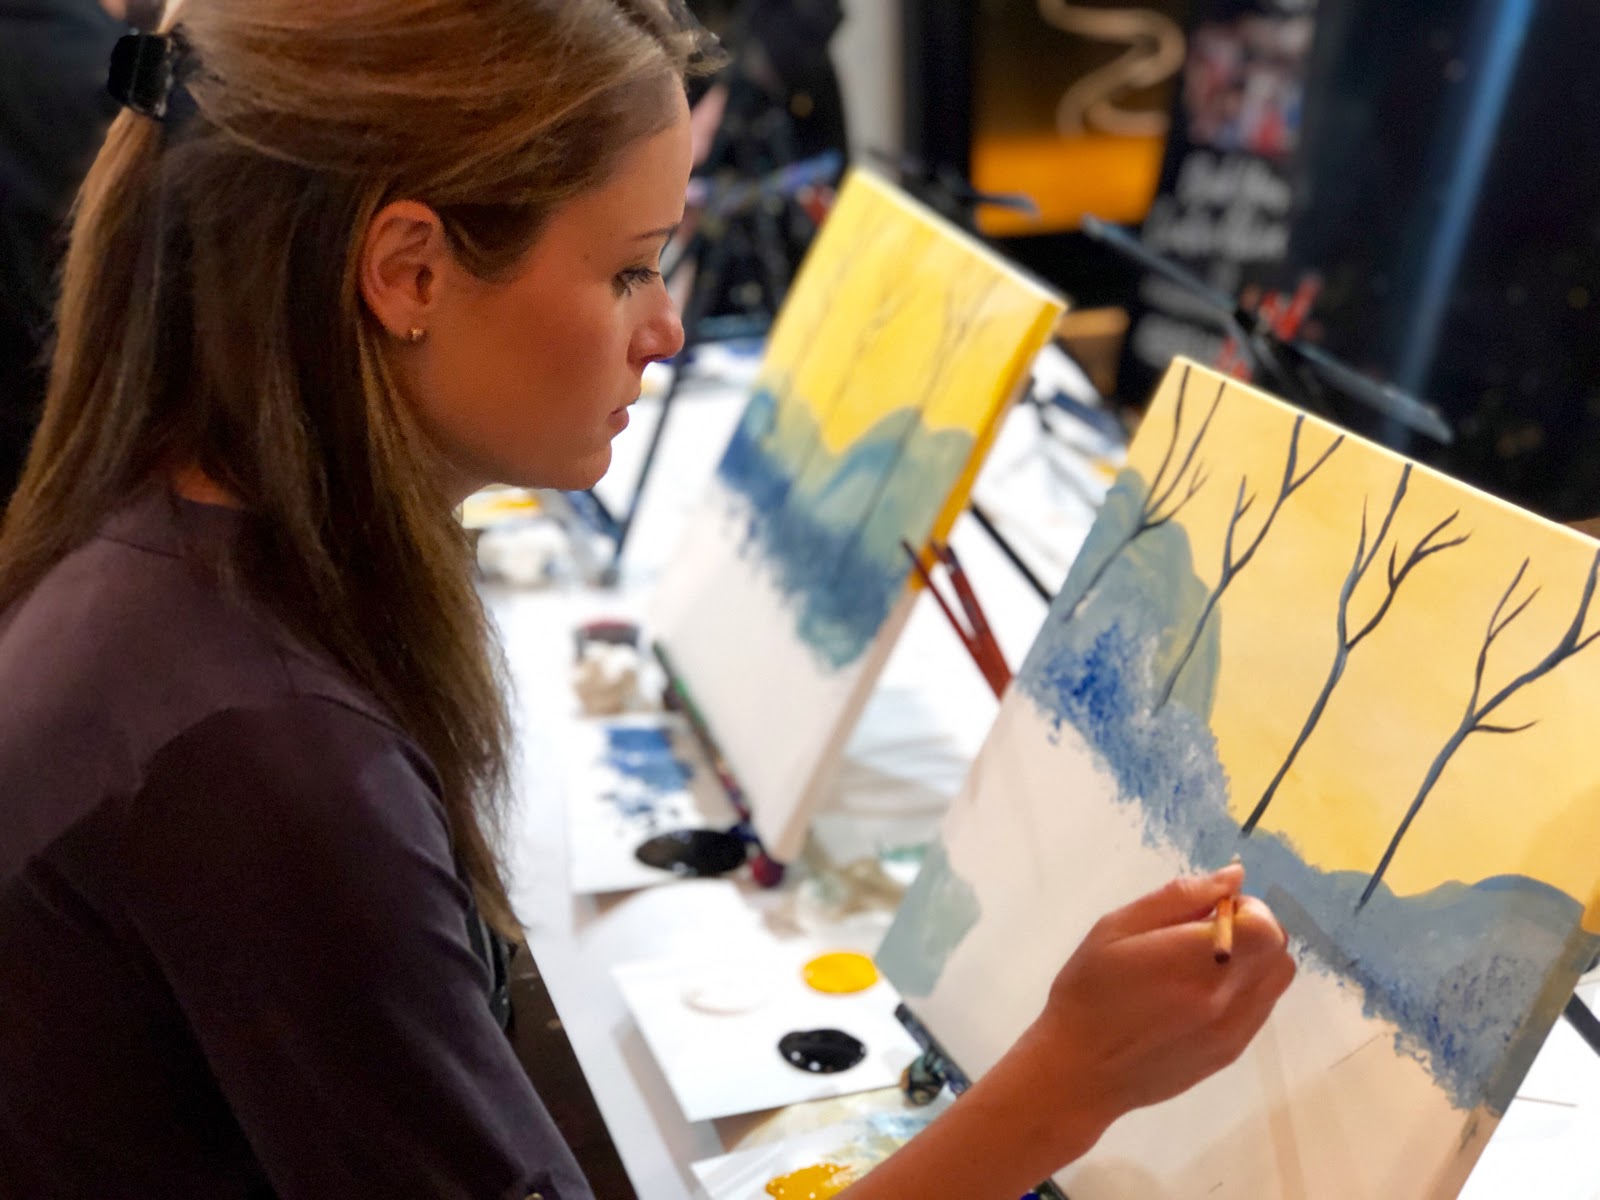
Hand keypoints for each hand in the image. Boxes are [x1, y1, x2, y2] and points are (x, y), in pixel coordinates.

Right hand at [1016, 864, 1294, 1149]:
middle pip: (1277, 949)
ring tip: (1206, 963)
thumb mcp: (1117, 928)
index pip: (1262, 926)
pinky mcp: (1231, 1052)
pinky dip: (1245, 987)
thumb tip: (1233, 877)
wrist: (1081, 1070)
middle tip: (1205, 933)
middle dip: (1252, 928)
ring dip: (1254, 958)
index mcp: (1192, 963)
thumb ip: (1178, 898)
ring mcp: (1233, 1031)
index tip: (1209, 911)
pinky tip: (1202, 992)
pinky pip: (1262, 1006)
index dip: (1245, 908)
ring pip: (1277, 978)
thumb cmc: (1088, 990)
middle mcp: (1224, 999)